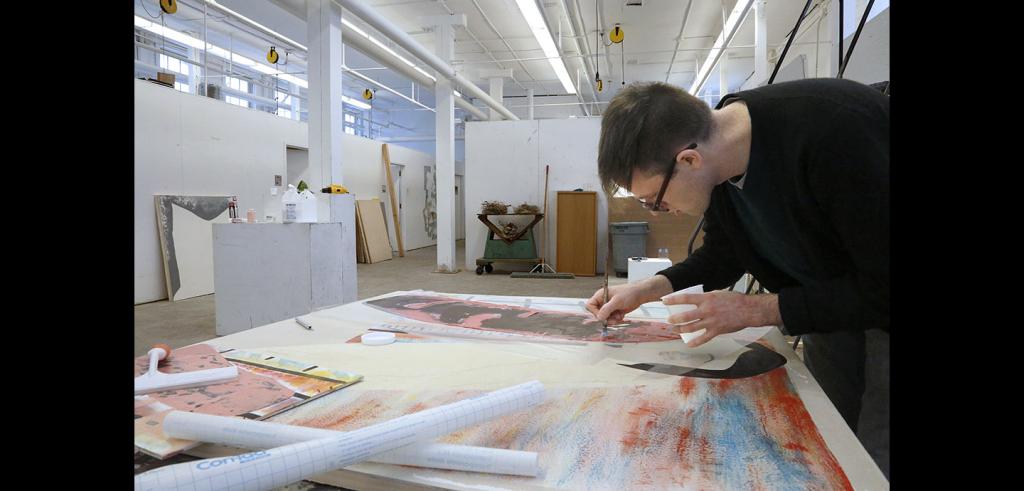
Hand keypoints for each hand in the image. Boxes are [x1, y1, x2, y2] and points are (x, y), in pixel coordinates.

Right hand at [586, 275, 672, 323]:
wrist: (640, 294)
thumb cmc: (629, 293)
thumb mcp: (617, 301)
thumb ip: (607, 309)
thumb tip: (599, 318)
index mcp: (600, 295)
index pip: (590, 305)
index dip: (594, 312)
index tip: (602, 315)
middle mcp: (603, 301)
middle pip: (597, 313)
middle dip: (605, 318)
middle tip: (613, 319)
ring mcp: (609, 307)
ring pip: (605, 318)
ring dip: (611, 319)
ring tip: (619, 316)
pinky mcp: (615, 311)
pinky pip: (611, 319)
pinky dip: (616, 319)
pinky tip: (621, 315)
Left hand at [664, 291, 781, 346]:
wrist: (749, 310)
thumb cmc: (735, 300)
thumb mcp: (718, 294)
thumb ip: (706, 298)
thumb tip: (696, 301)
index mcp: (707, 299)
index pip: (685, 298)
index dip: (673, 299)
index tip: (664, 300)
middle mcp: (707, 310)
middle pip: (685, 316)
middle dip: (674, 319)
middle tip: (668, 320)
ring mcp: (711, 322)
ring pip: (691, 328)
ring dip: (681, 330)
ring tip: (674, 330)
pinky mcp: (717, 331)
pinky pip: (703, 338)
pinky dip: (695, 342)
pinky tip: (689, 344)